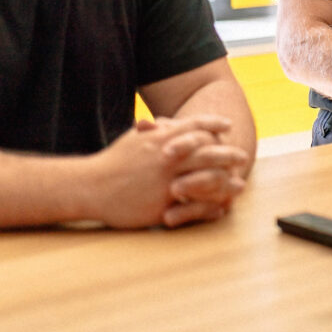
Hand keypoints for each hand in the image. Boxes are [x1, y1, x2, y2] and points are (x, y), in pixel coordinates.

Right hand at [88, 117, 247, 228]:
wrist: (89, 187)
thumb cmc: (112, 162)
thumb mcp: (134, 140)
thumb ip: (154, 133)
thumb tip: (168, 124)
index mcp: (160, 140)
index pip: (193, 127)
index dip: (213, 124)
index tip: (228, 125)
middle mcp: (166, 159)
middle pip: (206, 153)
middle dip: (227, 154)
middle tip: (243, 156)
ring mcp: (165, 183)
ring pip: (204, 180)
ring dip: (225, 183)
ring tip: (240, 184)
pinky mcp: (161, 205)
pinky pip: (191, 207)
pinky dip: (209, 207)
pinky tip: (221, 208)